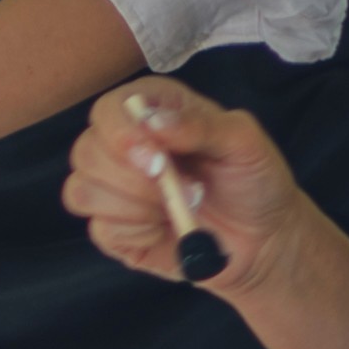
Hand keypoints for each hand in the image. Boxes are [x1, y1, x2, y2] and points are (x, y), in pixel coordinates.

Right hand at [55, 79, 307, 288]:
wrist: (265, 240)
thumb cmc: (255, 181)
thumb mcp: (243, 142)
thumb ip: (201, 125)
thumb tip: (154, 122)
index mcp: (151, 110)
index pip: (108, 109)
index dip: (122, 134)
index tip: (157, 160)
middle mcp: (124, 145)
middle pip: (86, 151)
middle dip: (134, 178)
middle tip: (187, 190)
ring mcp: (114, 189)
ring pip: (83, 190)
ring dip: (135, 206)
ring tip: (180, 208)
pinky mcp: (114, 230)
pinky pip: (99, 229)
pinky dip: (136, 232)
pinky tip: (165, 230)